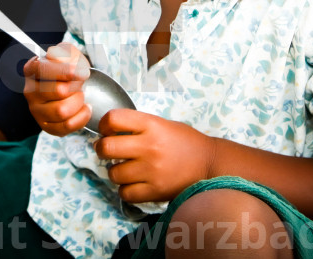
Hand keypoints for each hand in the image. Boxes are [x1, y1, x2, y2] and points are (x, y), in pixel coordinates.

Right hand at [23, 43, 90, 135]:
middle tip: (79, 84)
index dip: (65, 71)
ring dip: (78, 101)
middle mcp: (30, 91)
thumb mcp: (70, 53)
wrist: (76, 85)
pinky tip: (85, 108)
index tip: (80, 71)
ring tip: (80, 95)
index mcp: (32, 69)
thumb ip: (65, 52)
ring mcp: (36, 111)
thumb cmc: (71, 68)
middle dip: (76, 87)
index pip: (43, 69)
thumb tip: (56, 59)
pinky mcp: (46, 126)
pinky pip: (66, 126)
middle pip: (58, 91)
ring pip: (62, 111)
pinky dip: (82, 116)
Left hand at [95, 110, 216, 203]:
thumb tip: (108, 131)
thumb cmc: (185, 142)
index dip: (104, 124)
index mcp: (151, 125)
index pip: (113, 119)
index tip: (107, 130)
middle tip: (107, 151)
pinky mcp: (155, 191)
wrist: (211, 164)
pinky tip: (134, 184)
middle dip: (101, 149)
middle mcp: (149, 146)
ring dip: (115, 172)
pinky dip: (125, 190)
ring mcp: (152, 170)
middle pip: (106, 147)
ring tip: (125, 169)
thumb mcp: (162, 124)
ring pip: (113, 173)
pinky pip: (125, 193)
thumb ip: (138, 126)